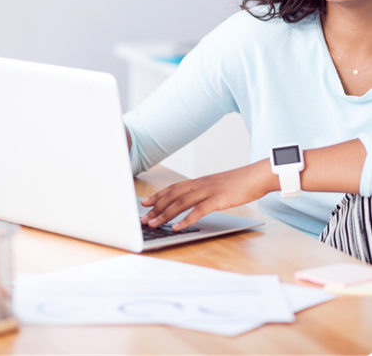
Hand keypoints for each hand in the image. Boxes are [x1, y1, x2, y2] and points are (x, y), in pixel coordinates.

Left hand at [140, 159, 278, 230]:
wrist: (258, 176)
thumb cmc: (240, 183)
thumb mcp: (217, 185)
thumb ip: (204, 191)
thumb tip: (194, 201)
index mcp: (199, 181)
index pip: (173, 188)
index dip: (157, 195)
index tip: (145, 203)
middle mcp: (200, 185)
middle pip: (172, 196)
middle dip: (156, 208)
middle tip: (144, 218)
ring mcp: (208, 191)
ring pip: (180, 203)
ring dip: (165, 215)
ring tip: (154, 224)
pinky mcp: (218, 200)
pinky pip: (198, 211)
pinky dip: (185, 220)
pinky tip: (177, 228)